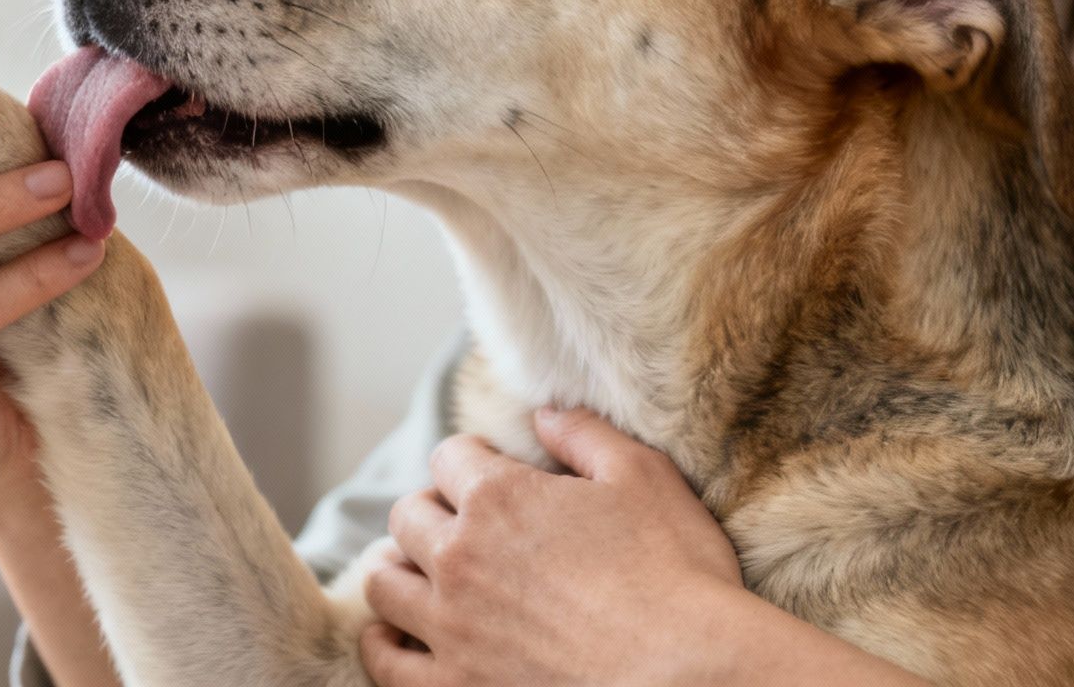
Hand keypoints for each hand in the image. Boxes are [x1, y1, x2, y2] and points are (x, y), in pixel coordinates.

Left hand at [360, 408, 744, 685]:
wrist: (690, 678)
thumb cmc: (676, 576)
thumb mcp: (644, 479)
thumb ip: (586, 436)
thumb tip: (544, 413)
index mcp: (498, 499)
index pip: (450, 458)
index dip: (472, 461)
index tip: (491, 474)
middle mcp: (459, 558)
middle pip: (407, 516)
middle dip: (429, 510)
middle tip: (455, 523)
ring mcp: (450, 628)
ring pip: (383, 583)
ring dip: (396, 568)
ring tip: (414, 571)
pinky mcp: (454, 686)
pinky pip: (385, 662)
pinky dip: (382, 643)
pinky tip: (395, 637)